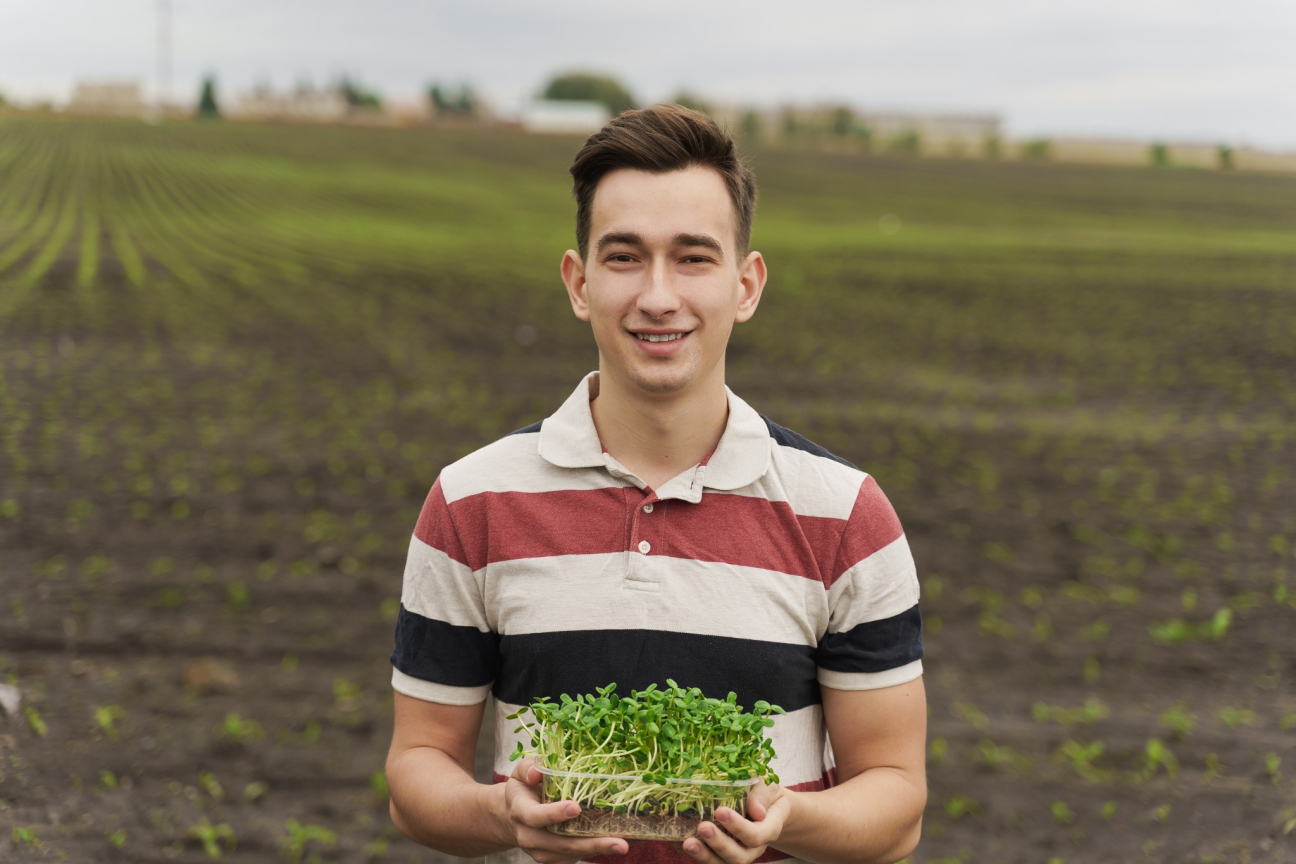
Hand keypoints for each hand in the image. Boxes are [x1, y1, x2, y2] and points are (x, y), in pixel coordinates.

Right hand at [504, 757, 628, 863]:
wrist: (512, 817)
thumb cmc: (523, 789)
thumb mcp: (521, 772)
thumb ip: (528, 767)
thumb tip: (537, 772)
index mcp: (521, 811)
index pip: (535, 816)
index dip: (554, 814)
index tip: (576, 808)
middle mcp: (530, 836)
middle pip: (562, 843)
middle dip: (592, 844)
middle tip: (620, 842)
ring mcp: (543, 851)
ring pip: (573, 853)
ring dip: (601, 850)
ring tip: (627, 843)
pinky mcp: (554, 858)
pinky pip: (576, 856)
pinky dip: (600, 850)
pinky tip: (624, 842)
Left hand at [681, 781, 791, 863]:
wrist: (769, 808)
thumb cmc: (765, 794)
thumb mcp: (768, 787)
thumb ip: (762, 795)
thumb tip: (755, 810)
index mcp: (768, 829)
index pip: (756, 835)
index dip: (738, 827)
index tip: (720, 811)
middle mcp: (753, 848)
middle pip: (738, 856)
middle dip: (719, 844)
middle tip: (702, 827)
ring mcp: (738, 853)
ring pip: (722, 863)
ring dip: (704, 855)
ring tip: (687, 842)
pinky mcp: (722, 855)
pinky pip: (710, 859)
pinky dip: (695, 853)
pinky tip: (678, 842)